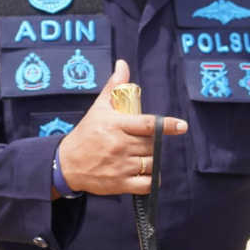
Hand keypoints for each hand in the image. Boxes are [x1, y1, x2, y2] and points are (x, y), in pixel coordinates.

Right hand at [57, 59, 188, 196]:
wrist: (67, 163)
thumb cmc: (87, 133)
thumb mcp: (99, 108)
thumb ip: (114, 87)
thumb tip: (123, 64)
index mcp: (116, 125)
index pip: (147, 125)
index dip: (167, 125)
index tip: (182, 126)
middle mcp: (119, 145)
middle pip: (152, 144)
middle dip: (154, 142)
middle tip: (142, 141)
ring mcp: (120, 166)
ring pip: (152, 163)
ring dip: (152, 160)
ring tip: (141, 155)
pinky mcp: (120, 184)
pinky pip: (146, 184)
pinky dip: (152, 180)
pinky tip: (147, 174)